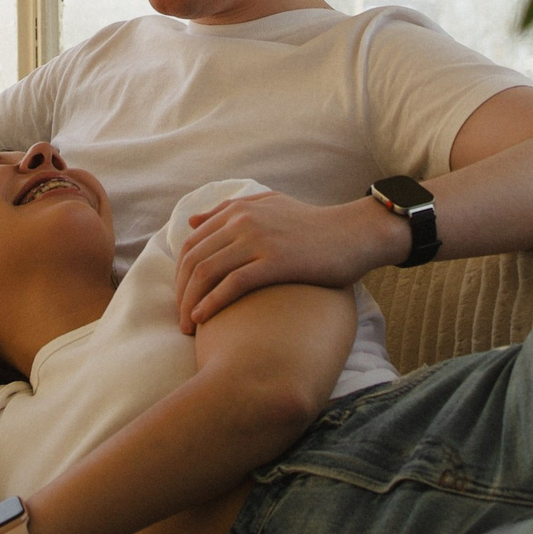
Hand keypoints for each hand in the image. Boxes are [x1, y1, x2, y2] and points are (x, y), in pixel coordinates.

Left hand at [173, 190, 396, 330]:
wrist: (353, 233)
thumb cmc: (312, 225)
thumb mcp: (268, 206)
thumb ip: (229, 211)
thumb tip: (192, 221)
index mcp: (239, 209)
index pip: (192, 243)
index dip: (180, 274)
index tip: (182, 299)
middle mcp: (244, 221)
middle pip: (194, 260)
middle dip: (180, 293)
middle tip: (180, 319)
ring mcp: (259, 240)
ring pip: (207, 272)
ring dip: (190, 303)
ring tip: (188, 327)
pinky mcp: (276, 261)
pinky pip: (232, 283)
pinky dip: (212, 303)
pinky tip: (204, 319)